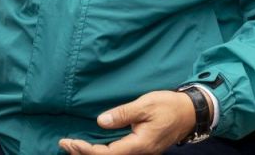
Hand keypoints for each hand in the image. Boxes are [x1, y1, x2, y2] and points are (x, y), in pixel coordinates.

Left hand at [58, 90, 196, 154]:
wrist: (190, 112)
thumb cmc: (168, 106)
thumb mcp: (145, 105)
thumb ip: (123, 114)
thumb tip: (101, 121)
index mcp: (139, 145)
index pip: (107, 154)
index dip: (86, 150)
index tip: (70, 142)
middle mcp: (139, 153)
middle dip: (84, 154)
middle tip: (64, 144)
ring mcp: (141, 152)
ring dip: (92, 153)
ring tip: (73, 146)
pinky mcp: (142, 148)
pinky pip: (118, 153)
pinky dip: (102, 150)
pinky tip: (93, 144)